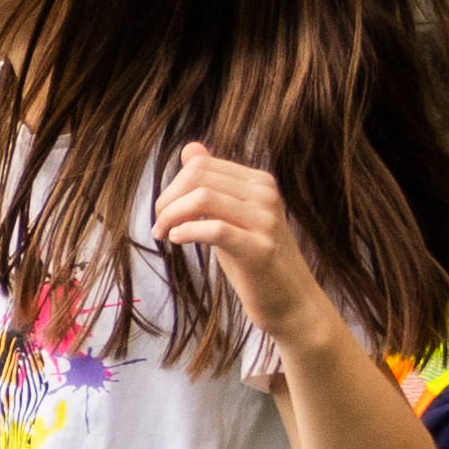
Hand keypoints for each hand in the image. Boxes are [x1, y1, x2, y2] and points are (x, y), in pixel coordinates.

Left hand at [155, 141, 324, 333]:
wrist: (290, 300)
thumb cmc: (254, 258)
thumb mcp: (231, 215)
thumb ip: (213, 183)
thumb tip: (190, 148)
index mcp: (258, 182)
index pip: (200, 165)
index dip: (172, 187)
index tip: (162, 213)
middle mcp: (265, 195)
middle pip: (197, 178)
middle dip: (167, 201)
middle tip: (158, 226)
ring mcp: (265, 221)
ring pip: (202, 198)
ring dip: (171, 217)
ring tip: (165, 235)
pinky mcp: (259, 249)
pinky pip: (215, 229)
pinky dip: (188, 232)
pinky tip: (177, 240)